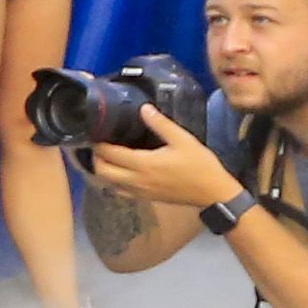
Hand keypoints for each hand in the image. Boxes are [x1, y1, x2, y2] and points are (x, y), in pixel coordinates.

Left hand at [79, 104, 245, 213]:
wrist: (212, 193)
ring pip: (108, 183)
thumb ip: (160, 124)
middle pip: (102, 171)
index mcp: (143, 164)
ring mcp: (139, 192)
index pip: (109, 154)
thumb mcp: (183, 140)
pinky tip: (119, 171)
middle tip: (98, 144)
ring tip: (105, 156)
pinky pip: (120, 192)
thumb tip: (143, 108)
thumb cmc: (199, 165)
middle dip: (96, 157)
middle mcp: (136, 180)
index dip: (98, 144)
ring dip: (102, 170)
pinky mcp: (145, 198)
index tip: (95, 132)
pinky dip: (112, 182)